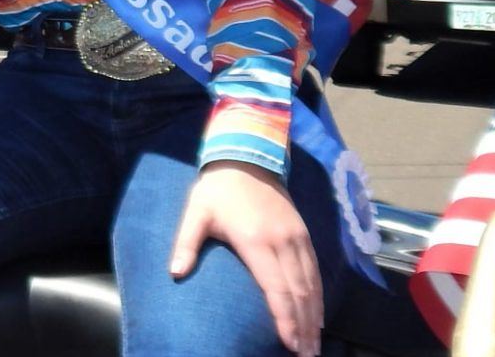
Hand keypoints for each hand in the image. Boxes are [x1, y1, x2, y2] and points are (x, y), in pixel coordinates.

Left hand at [170, 160, 321, 356]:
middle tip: (305, 355)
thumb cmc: (218, 190)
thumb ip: (186, 242)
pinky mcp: (303, 233)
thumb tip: (175, 272)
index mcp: (256, 240)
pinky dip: (319, 295)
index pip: (276, 288)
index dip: (285, 318)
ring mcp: (296, 237)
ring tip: (314, 344)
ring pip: (311, 284)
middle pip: (299, 292)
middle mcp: (282, 241)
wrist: (247, 157)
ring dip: (314, 316)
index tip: (290, 343)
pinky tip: (318, 315)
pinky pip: (315, 270)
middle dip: (304, 327)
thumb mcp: (196, 212)